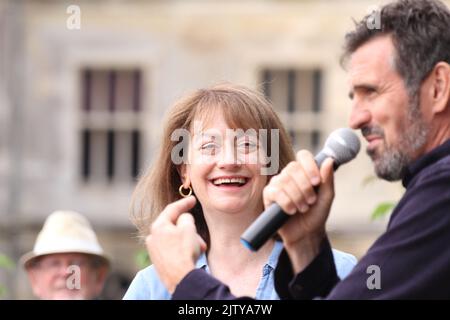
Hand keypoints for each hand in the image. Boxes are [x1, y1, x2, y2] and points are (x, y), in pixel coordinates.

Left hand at [146, 195, 206, 292]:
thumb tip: (184, 219)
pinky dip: (182, 248)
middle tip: (199, 233)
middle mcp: (152, 237)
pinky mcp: (159, 260)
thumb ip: (186, 217)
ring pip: (174, 238)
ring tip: (198, 248)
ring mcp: (154, 250)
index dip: (184, 203)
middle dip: (189, 228)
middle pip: (174, 225)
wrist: (181, 278)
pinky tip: (191, 255)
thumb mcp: (188, 228)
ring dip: (188, 240)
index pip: (172, 209)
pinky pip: (172, 248)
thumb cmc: (184, 252)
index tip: (193, 199)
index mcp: (158, 226)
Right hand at [263, 150, 334, 271]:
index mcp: (303, 171)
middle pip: (293, 168)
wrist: (306, 234)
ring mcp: (277, 184)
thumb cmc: (316, 215)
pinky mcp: (268, 195)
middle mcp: (289, 175)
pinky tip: (291, 211)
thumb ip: (327, 179)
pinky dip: (286, 202)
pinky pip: (275, 192)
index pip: (303, 156)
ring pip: (285, 181)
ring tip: (303, 209)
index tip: (317, 182)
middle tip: (311, 201)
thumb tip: (329, 160)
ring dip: (297, 197)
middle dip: (304, 186)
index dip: (309, 166)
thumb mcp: (326, 197)